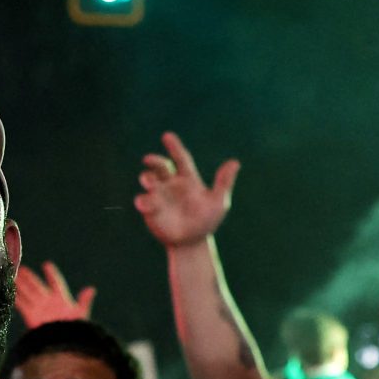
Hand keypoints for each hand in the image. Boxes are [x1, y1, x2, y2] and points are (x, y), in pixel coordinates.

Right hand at [15, 261, 96, 327]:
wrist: (63, 345)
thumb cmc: (74, 330)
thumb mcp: (81, 314)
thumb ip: (84, 301)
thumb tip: (91, 289)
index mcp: (62, 299)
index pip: (56, 283)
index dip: (51, 274)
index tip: (46, 265)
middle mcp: (48, 302)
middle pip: (37, 286)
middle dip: (30, 278)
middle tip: (22, 268)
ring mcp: (39, 308)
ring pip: (28, 293)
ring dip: (21, 285)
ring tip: (13, 276)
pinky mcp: (31, 316)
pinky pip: (22, 304)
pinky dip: (16, 297)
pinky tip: (10, 290)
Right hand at [134, 132, 240, 248]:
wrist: (192, 243)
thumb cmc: (206, 221)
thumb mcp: (218, 202)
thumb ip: (224, 183)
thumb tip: (235, 162)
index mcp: (187, 179)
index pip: (180, 158)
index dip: (174, 146)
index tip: (167, 136)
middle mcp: (171, 184)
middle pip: (160, 166)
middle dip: (154, 161)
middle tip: (148, 159)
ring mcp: (159, 196)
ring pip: (148, 181)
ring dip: (147, 178)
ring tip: (149, 181)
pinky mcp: (150, 210)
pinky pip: (143, 201)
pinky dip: (144, 200)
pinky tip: (147, 203)